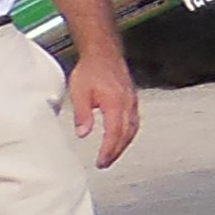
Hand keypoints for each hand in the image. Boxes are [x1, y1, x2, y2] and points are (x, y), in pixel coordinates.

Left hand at [66, 47, 140, 167]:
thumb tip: (83, 134)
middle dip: (116, 151)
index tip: (101, 162)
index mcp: (115, 103)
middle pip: (126, 134)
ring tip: (113, 154)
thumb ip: (83, 114)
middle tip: (106, 163)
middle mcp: (127, 104)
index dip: (108, 150)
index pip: (114, 133)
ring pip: (133, 128)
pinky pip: (134, 120)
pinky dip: (128, 133)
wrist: (103, 52)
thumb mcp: (79, 93)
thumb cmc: (91, 69)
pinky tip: (121, 136)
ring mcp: (132, 101)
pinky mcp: (132, 98)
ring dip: (123, 144)